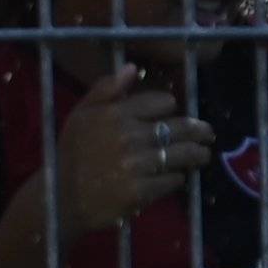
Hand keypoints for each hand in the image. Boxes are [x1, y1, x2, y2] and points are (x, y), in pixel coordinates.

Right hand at [47, 62, 215, 238]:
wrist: (59, 200)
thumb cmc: (71, 155)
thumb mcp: (80, 115)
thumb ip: (105, 89)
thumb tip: (132, 67)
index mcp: (115, 114)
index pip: (163, 102)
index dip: (170, 108)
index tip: (171, 114)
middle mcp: (129, 137)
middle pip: (179, 127)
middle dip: (198, 130)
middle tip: (207, 134)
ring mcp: (136, 165)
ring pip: (181, 154)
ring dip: (196, 154)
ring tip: (203, 155)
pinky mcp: (140, 192)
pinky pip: (171, 180)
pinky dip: (178, 178)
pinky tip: (178, 177)